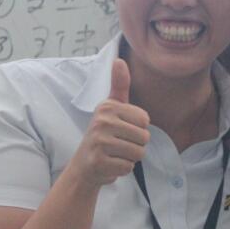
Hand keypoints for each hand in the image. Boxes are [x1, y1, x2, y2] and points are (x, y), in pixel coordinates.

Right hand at [70, 59, 149, 186]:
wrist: (84, 165)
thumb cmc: (104, 134)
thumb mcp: (112, 108)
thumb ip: (119, 85)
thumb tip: (119, 60)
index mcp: (107, 107)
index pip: (145, 120)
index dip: (139, 128)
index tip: (122, 130)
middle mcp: (102, 122)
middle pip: (144, 137)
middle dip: (136, 145)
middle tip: (118, 144)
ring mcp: (99, 142)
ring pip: (138, 153)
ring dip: (130, 157)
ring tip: (115, 153)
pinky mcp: (99, 162)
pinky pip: (128, 167)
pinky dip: (122, 169)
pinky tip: (110, 164)